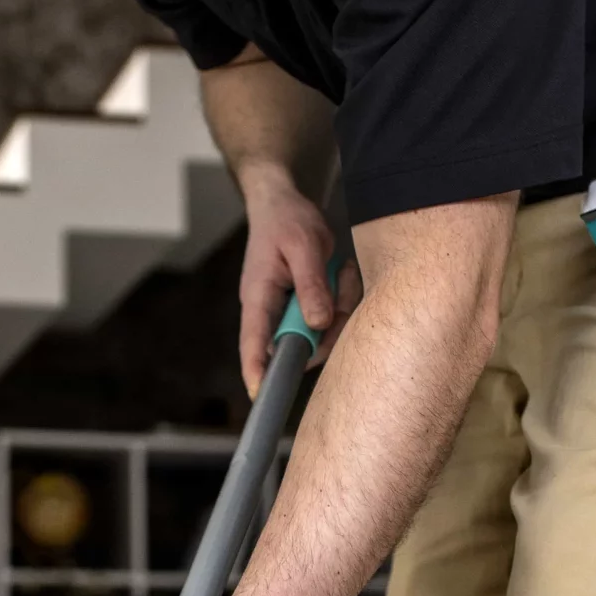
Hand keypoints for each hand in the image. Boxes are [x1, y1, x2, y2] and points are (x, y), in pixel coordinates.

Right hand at [236, 166, 362, 394]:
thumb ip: (310, 284)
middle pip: (300, 344)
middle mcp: (270, 311)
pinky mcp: (304, 307)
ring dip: (339, 305)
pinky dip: (341, 298)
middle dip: (329, 324)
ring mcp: (288, 312)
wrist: (282, 203)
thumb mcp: (303, 245)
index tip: (261, 393)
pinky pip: (330, 318)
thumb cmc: (285, 220)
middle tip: (340, 279)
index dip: (256, 369)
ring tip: (339, 269)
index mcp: (259, 297)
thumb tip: (317, 323)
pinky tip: (340, 272)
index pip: (253, 341)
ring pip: (321, 332)